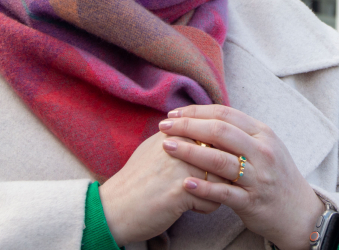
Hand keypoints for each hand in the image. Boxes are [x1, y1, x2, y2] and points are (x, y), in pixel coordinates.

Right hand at [99, 130, 224, 246]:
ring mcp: (182, 166)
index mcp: (177, 132)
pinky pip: (214, 200)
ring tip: (195, 196)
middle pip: (224, 159)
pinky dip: (205, 208)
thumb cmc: (138, 179)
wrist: (115, 207)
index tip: (203, 168)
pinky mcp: (182, 191)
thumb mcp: (155, 147)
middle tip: (204, 184)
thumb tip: (204, 130)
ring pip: (223, 180)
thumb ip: (179, 136)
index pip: (217, 138)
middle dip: (221, 174)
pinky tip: (187, 207)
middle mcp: (182, 145)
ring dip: (215, 192)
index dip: (217, 157)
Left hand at [158, 105, 324, 249]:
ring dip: (190, 152)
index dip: (196, 112)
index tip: (174, 114)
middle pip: (220, 132)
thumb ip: (239, 133)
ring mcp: (258, 177)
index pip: (225, 114)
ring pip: (220, 160)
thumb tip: (205, 117)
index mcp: (263, 133)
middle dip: (188, 127)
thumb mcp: (264, 147)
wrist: (299, 212)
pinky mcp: (252, 202)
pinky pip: (224, 192)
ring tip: (167, 147)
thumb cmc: (275, 176)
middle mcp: (262, 152)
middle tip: (164, 127)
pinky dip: (204, 187)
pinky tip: (185, 183)